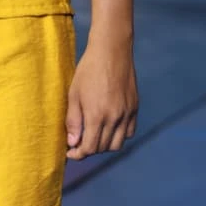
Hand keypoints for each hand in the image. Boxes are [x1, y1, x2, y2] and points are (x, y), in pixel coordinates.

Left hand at [65, 35, 137, 159]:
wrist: (112, 51)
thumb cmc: (88, 70)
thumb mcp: (74, 94)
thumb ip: (73, 120)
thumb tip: (72, 142)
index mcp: (97, 115)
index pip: (90, 148)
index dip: (78, 154)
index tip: (70, 153)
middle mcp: (115, 118)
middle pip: (103, 148)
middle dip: (89, 150)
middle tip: (79, 144)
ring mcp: (127, 113)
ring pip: (118, 144)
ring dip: (104, 146)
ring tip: (94, 137)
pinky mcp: (134, 108)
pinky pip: (129, 132)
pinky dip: (118, 136)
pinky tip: (108, 128)